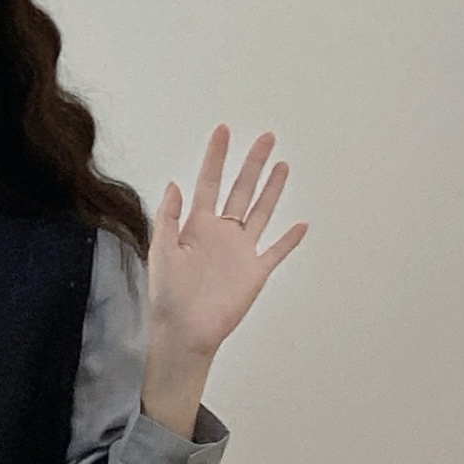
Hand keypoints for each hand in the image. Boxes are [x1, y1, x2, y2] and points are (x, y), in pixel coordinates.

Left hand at [149, 125, 306, 367]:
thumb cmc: (168, 296)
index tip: (223, 131)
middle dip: (253, 163)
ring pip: (261, 212)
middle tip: (266, 138)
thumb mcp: (161, 252)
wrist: (185, 332)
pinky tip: (301, 225)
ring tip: (282, 165)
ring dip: (272, 189)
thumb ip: (168, 218)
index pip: (209, 183)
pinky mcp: (254, 272)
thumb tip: (174, 184)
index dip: (216, 157)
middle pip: (241, 190)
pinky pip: (276, 251)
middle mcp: (221, 233)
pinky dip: (289, 239)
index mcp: (197, 226)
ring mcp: (240, 251)